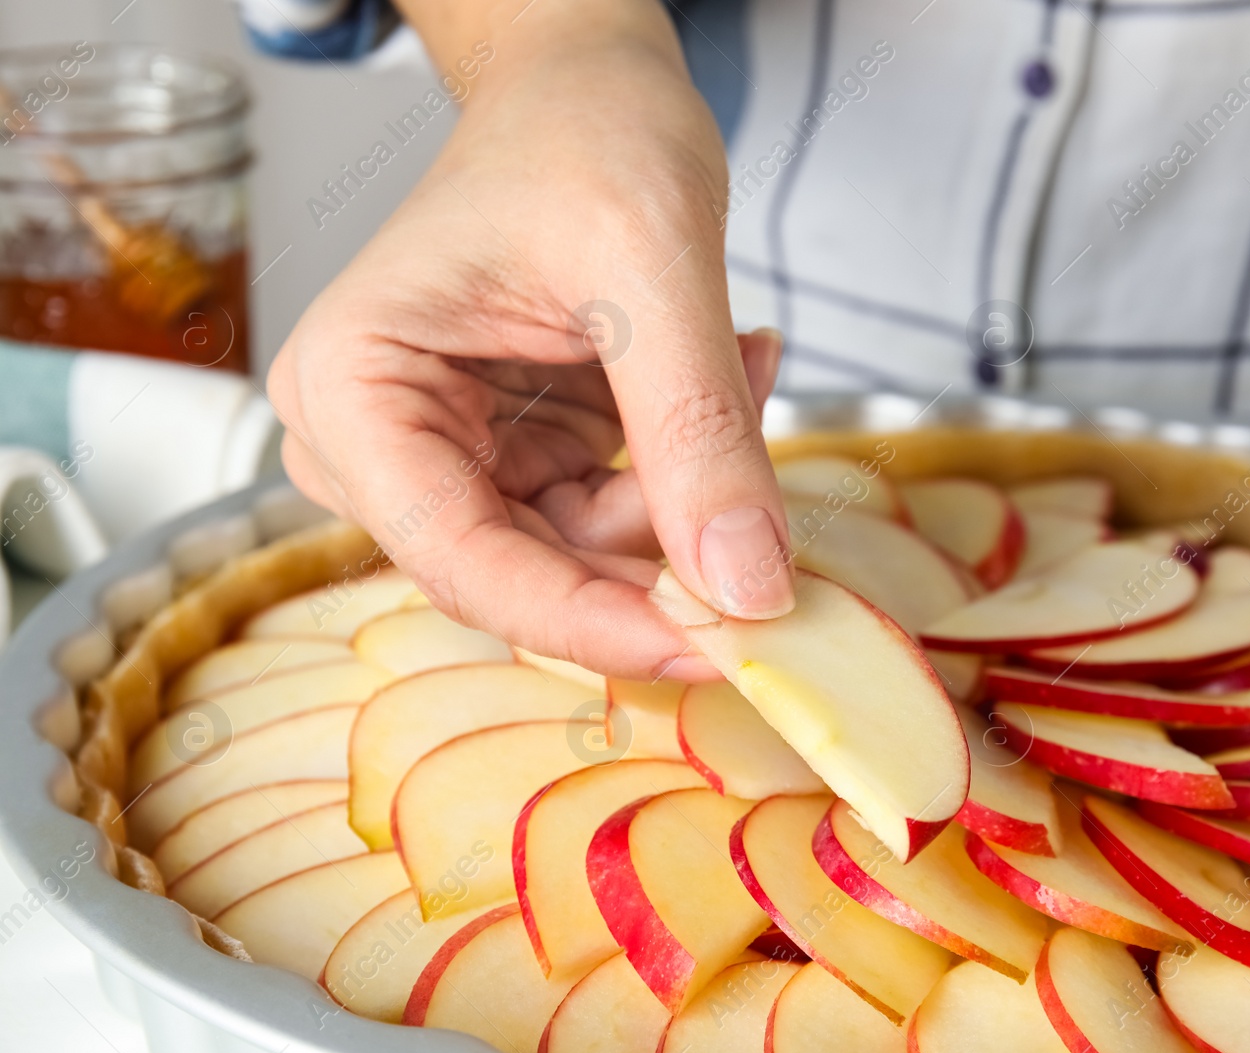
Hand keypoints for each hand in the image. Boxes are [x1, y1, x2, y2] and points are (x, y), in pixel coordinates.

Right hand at [266, 0, 793, 679]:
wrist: (586, 85)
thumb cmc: (581, 130)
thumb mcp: (654, 269)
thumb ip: (697, 432)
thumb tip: (745, 589)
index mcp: (352, 388)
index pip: (463, 560)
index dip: (589, 621)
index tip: (713, 645)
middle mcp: (379, 440)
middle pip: (522, 573)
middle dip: (654, 561)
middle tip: (770, 530)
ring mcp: (452, 454)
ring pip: (583, 555)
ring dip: (686, 492)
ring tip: (742, 366)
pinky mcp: (520, 454)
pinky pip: (615, 514)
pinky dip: (687, 467)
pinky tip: (730, 368)